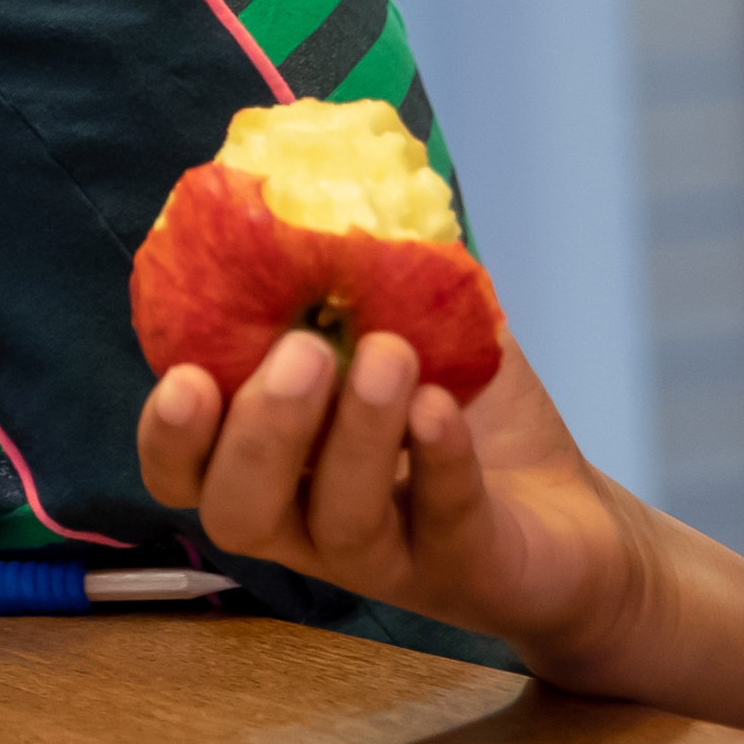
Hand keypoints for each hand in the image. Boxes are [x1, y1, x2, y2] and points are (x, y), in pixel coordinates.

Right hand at [140, 326, 651, 666]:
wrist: (573, 512)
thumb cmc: (462, 417)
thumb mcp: (408, 332)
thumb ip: (360, 278)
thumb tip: (327, 173)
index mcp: (274, 467)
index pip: (185, 473)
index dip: (170, 437)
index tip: (188, 377)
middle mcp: (310, 525)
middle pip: (240, 514)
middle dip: (260, 432)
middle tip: (304, 352)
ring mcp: (387, 559)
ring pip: (340, 522)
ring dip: (356, 434)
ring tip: (391, 355)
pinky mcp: (465, 570)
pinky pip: (441, 521)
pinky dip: (438, 460)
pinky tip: (444, 407)